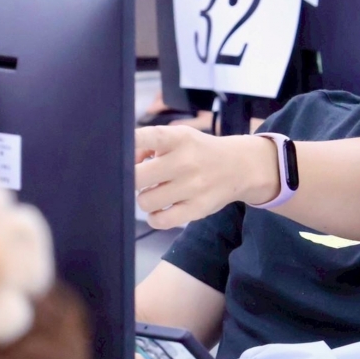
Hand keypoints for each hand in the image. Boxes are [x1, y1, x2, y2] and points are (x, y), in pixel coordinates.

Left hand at [135, 126, 278, 228]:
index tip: (119, 151)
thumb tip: (126, 164)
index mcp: (179, 138)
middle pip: (136, 177)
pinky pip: (160, 221)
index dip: (126, 145)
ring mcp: (193, 187)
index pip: (145, 137)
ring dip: (145, 198)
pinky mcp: (198, 209)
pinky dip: (155, 217)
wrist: (240, 167)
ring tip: (156, 192)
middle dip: (132, 179)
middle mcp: (186, 161)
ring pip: (144, 201)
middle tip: (143, 178)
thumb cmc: (199, 151)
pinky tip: (161, 209)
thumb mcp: (179, 137)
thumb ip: (148, 145)